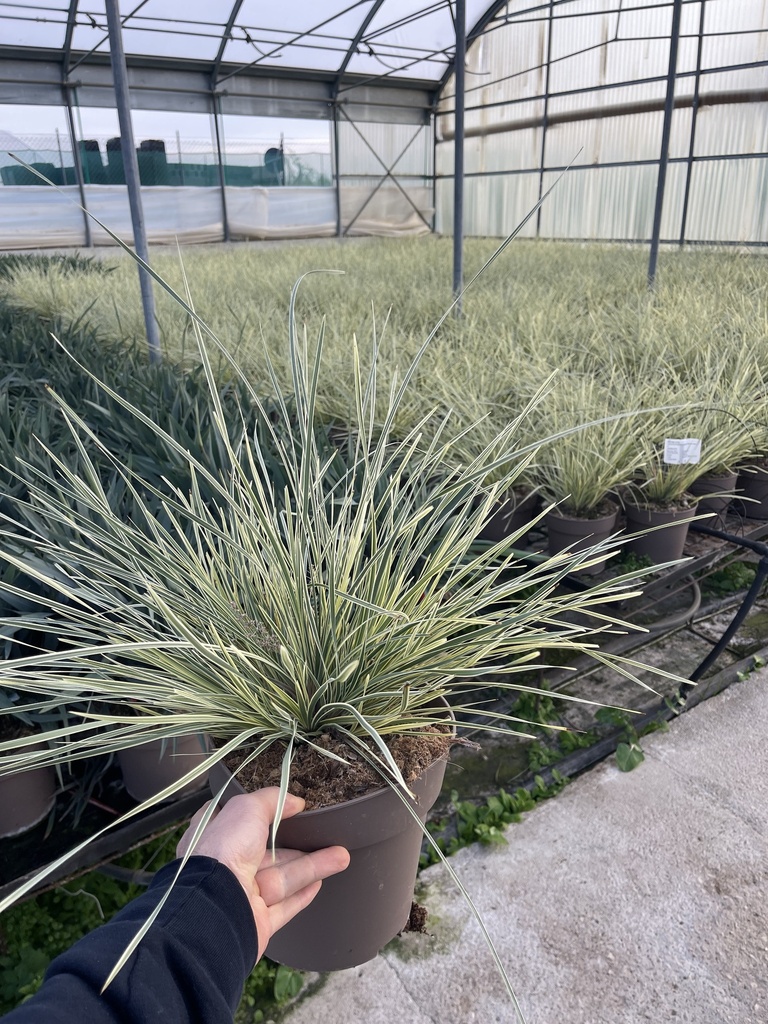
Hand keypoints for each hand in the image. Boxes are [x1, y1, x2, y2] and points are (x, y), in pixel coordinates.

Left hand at [177, 788, 349, 959]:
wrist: (213, 909)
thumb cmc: (221, 852)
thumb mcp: (246, 808)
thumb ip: (271, 800)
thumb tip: (295, 801)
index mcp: (213, 838)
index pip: (237, 820)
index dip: (260, 813)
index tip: (287, 808)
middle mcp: (225, 867)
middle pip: (268, 851)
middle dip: (298, 842)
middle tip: (323, 833)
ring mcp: (240, 896)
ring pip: (283, 877)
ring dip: (313, 865)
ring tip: (342, 855)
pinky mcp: (256, 921)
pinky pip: (285, 905)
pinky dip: (302, 894)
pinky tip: (320, 883)